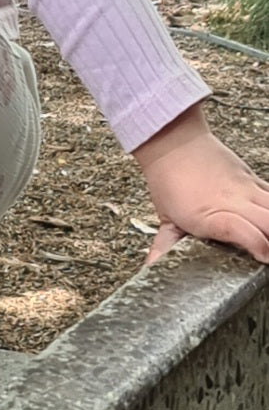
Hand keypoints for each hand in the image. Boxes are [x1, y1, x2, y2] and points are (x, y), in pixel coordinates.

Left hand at [133, 104, 268, 262]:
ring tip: (266, 236)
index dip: (259, 246)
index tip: (263, 258)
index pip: (243, 231)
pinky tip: (267, 217)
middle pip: (267, 221)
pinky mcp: (253, 178)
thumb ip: (165, 246)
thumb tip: (153, 267)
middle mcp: (232, 201)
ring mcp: (245, 188)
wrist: (172, 142)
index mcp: (209, 216)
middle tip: (267, 254)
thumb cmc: (168, 179)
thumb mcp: (166, 217)